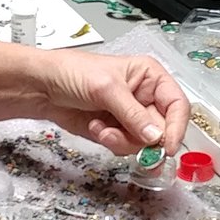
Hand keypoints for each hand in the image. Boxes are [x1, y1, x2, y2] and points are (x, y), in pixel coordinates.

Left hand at [31, 52, 190, 156]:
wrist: (42, 87)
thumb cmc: (72, 72)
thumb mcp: (107, 88)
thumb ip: (133, 114)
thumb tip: (156, 136)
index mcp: (151, 77)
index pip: (177, 105)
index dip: (177, 127)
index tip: (167, 147)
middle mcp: (145, 98)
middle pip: (162, 130)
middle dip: (142, 139)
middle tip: (126, 140)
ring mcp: (131, 117)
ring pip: (144, 143)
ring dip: (122, 141)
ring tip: (102, 129)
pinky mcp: (117, 131)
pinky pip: (126, 147)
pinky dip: (111, 143)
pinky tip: (96, 128)